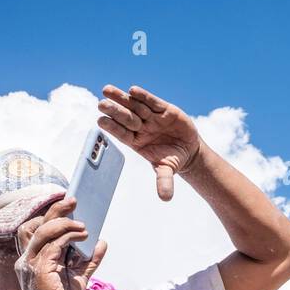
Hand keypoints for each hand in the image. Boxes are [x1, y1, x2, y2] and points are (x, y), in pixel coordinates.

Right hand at [14, 199, 106, 289]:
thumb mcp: (78, 278)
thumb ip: (88, 261)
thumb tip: (101, 242)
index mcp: (32, 259)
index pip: (35, 229)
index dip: (49, 215)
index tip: (67, 207)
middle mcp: (27, 258)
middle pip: (36, 224)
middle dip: (56, 210)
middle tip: (73, 200)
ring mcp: (31, 263)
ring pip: (44, 231)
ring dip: (65, 223)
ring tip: (83, 224)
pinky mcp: (40, 269)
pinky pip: (54, 245)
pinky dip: (69, 237)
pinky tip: (83, 236)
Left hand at [98, 85, 201, 200]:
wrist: (188, 149)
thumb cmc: (173, 159)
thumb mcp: (168, 169)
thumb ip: (164, 181)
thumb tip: (166, 199)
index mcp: (136, 141)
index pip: (121, 133)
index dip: (112, 127)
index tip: (100, 121)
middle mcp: (141, 127)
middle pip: (125, 117)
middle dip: (114, 110)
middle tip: (100, 104)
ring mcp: (151, 117)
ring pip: (134, 106)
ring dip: (121, 98)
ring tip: (107, 90)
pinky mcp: (163, 109)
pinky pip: (151, 101)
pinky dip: (143, 96)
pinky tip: (133, 90)